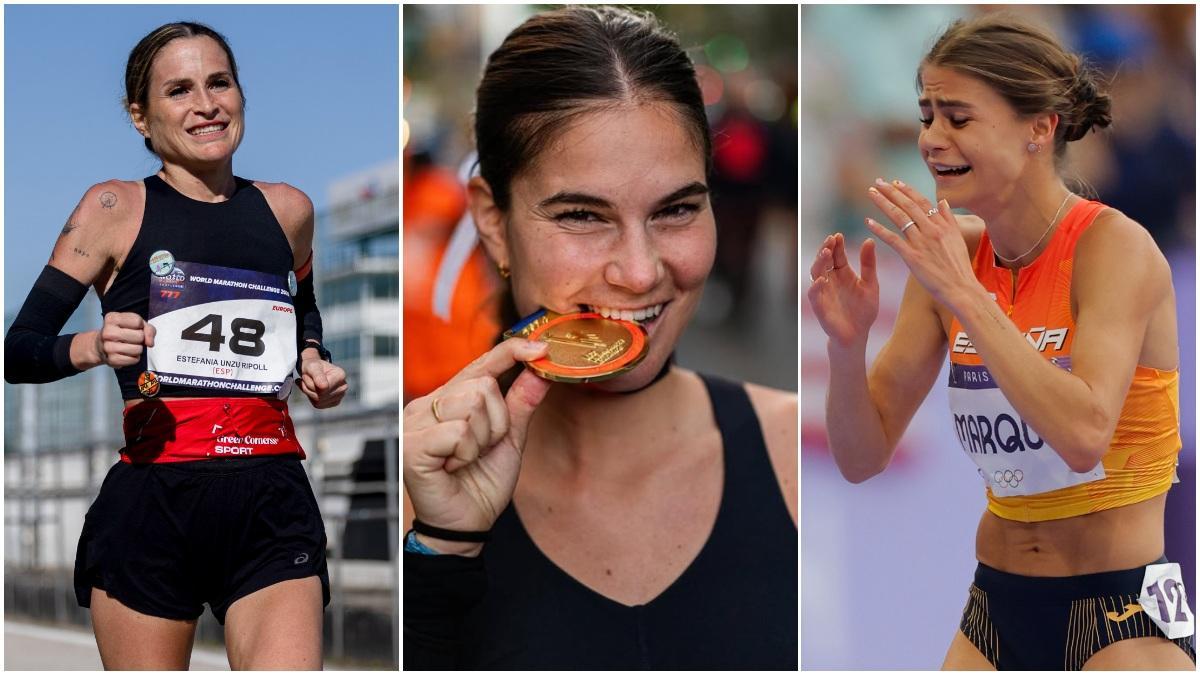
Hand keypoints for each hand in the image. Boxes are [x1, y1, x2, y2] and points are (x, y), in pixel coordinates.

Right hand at [95, 312, 154, 367]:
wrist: (100, 346)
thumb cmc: (120, 332)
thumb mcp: (134, 323)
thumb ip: (148, 328)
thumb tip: (150, 343)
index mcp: (112, 318)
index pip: (138, 322)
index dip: (140, 326)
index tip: (133, 328)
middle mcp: (107, 332)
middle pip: (140, 336)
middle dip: (140, 338)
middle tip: (131, 339)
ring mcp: (108, 347)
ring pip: (138, 349)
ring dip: (138, 349)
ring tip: (129, 346)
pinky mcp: (112, 359)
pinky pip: (134, 359)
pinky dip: (134, 358)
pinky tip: (126, 354)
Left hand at [298, 356, 347, 408]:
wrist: (314, 370)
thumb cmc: (313, 367)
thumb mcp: (312, 367)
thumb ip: (317, 375)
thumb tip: (324, 387)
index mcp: (340, 375)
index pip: (322, 388)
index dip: (310, 383)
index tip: (309, 375)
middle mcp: (343, 387)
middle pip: (320, 396)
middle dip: (308, 388)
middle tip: (306, 379)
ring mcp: (340, 396)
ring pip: (318, 402)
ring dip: (309, 393)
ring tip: (309, 383)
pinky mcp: (334, 402)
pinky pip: (318, 405)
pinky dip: (311, 398)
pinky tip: (312, 390)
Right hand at [402, 338, 551, 546]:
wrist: (467, 525)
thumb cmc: (482, 483)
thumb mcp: (510, 438)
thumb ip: (521, 403)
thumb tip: (542, 369)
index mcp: (448, 399)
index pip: (481, 363)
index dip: (511, 351)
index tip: (541, 346)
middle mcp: (427, 405)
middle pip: (482, 385)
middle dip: (496, 423)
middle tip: (481, 449)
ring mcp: (415, 423)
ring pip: (470, 405)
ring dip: (482, 439)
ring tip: (466, 459)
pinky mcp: (412, 444)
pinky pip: (459, 432)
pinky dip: (467, 453)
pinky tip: (454, 467)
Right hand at [807, 232, 878, 348]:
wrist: (857, 335)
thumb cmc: (863, 310)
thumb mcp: (870, 284)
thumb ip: (868, 264)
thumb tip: (869, 239)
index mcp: (842, 273)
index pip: (836, 254)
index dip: (836, 244)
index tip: (839, 234)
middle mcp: (830, 280)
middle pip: (824, 260)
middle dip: (826, 249)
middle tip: (831, 239)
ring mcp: (823, 292)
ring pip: (816, 273)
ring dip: (819, 262)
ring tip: (826, 253)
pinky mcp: (819, 306)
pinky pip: (814, 294)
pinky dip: (816, 287)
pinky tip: (822, 279)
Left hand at [865, 178, 982, 308]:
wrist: (961, 288)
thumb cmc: (959, 266)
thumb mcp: (958, 238)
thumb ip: (949, 219)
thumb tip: (943, 202)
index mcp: (943, 224)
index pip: (921, 202)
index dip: (907, 191)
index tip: (895, 182)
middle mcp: (931, 230)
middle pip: (907, 205)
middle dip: (891, 192)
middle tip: (877, 182)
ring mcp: (921, 242)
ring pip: (898, 217)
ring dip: (883, 203)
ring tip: (871, 194)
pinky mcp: (912, 256)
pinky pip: (892, 239)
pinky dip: (879, 229)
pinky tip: (868, 221)